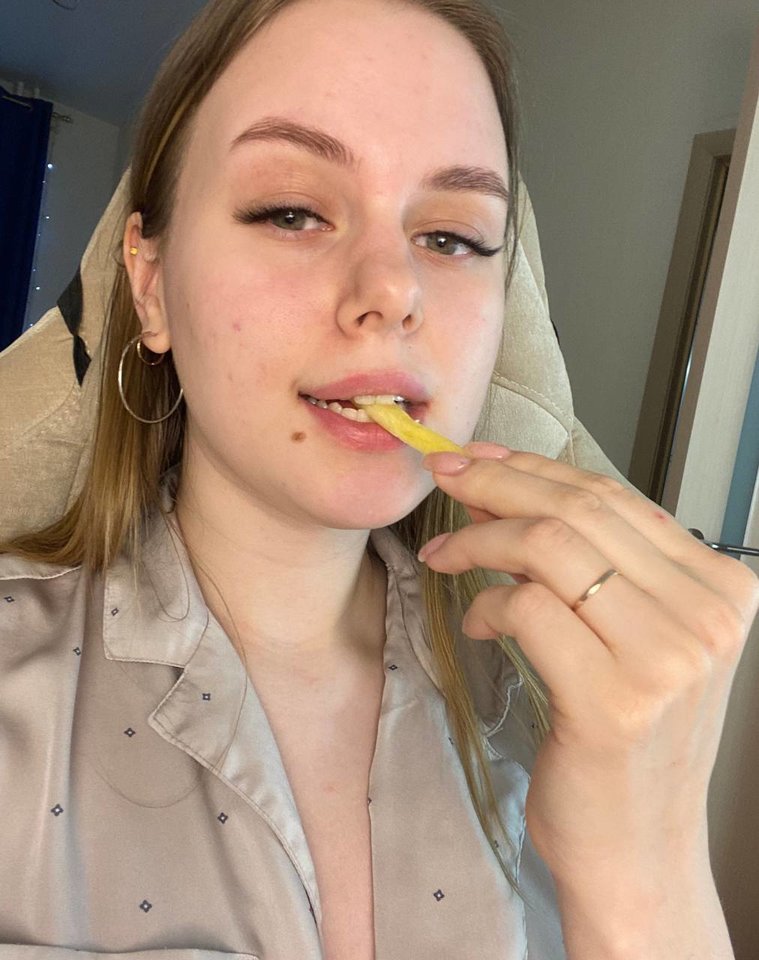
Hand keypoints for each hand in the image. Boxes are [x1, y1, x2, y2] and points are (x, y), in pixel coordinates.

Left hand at [418, 443, 758, 916]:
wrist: (638, 850)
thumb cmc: (628, 744)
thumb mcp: (635, 639)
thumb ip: (597, 565)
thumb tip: (510, 489)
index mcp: (719, 589)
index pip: (614, 498)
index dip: (534, 468)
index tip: (480, 458)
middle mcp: (704, 616)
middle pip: (580, 510)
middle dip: (497, 483)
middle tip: (445, 478)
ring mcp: (666, 659)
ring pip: (551, 546)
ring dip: (479, 539)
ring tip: (442, 553)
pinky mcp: (613, 701)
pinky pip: (529, 608)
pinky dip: (488, 603)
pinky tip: (478, 622)